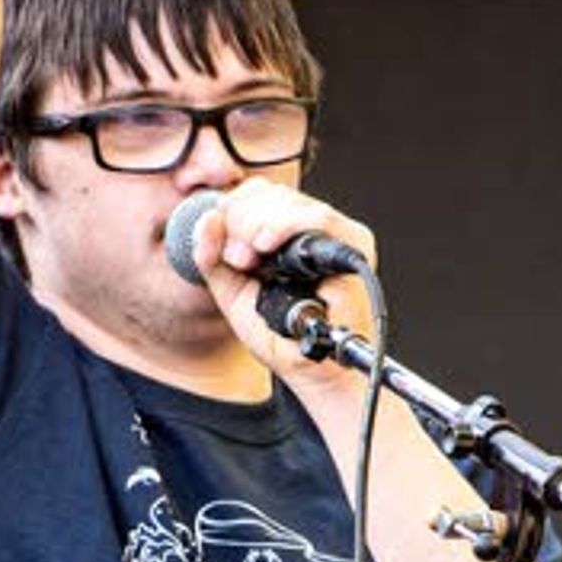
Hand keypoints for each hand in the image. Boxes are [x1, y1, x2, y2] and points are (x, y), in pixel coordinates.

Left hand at [181, 178, 378, 387]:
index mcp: (284, 232)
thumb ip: (212, 257)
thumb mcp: (232, 292)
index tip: (223, 243)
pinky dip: (287, 226)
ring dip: (259, 223)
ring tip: (248, 258)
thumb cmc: (277, 333)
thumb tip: (207, 217)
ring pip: (292, 202)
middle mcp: (312, 228)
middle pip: (272, 193)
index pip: (258, 193)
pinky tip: (265, 244)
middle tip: (236, 257)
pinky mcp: (353, 246)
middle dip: (243, 219)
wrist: (309, 367)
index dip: (234, 208)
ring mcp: (336, 234)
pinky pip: (319, 219)